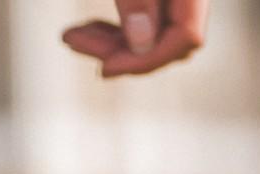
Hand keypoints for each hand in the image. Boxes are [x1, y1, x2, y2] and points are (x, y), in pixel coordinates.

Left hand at [62, 0, 209, 75]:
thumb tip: (141, 43)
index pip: (186, 37)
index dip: (147, 59)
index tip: (106, 68)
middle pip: (167, 39)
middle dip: (119, 50)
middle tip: (75, 41)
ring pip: (151, 33)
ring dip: (110, 41)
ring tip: (72, 35)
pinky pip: (144, 19)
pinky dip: (115, 29)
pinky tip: (86, 29)